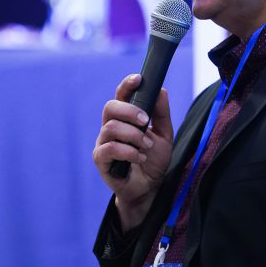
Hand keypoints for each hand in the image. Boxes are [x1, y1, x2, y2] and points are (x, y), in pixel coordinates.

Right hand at [93, 74, 173, 231]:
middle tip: (145, 121)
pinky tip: (140, 158)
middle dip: (129, 110)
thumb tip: (161, 89)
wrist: (149, 188)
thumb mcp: (164, 135)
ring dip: (133, 135)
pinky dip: (127, 152)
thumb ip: (161, 113)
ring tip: (146, 146)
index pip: (121, 95)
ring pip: (110, 128)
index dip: (127, 84)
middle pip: (110, 107)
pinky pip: (108, 149)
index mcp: (125, 118)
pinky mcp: (100, 160)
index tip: (139, 79)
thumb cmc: (153, 160)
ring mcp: (104, 142)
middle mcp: (111, 127)